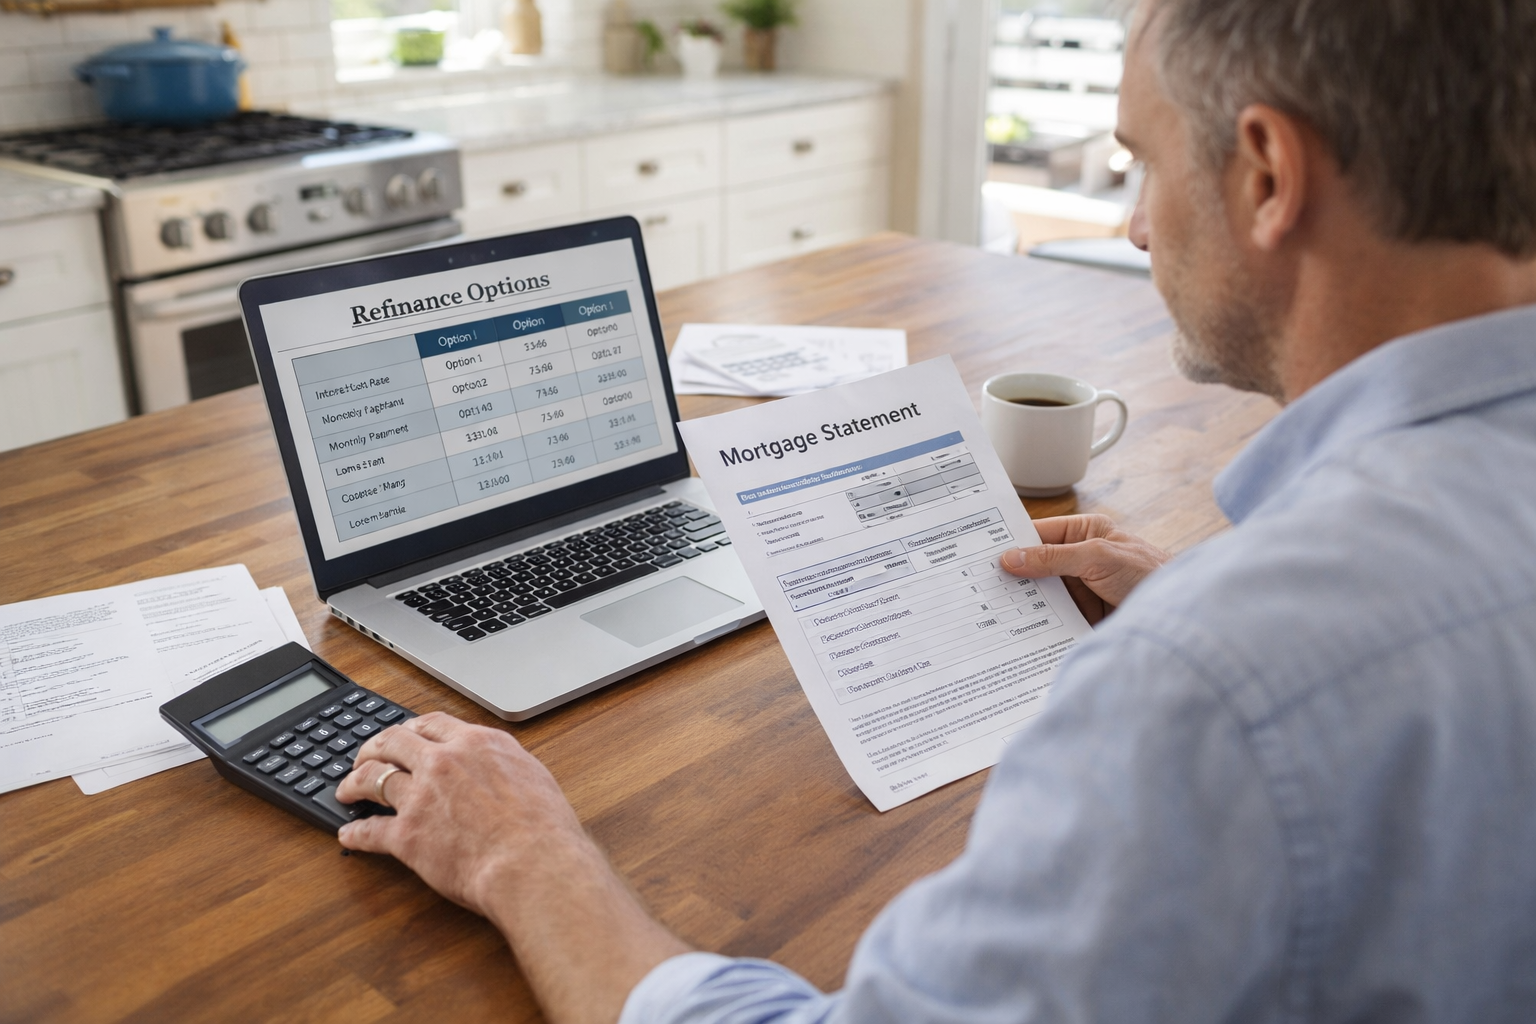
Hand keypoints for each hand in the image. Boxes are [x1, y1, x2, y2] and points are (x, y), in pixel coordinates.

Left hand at [337, 712, 580, 915]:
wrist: (534, 862)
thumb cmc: (544, 828)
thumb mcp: (532, 775)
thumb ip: (504, 764)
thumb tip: (497, 768)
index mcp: (477, 744)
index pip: (432, 724)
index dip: (411, 729)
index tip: (404, 736)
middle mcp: (444, 762)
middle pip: (394, 741)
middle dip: (374, 747)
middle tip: (365, 757)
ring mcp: (422, 797)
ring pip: (373, 778)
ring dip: (354, 782)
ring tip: (347, 789)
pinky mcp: (407, 835)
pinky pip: (370, 830)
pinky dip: (355, 833)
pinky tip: (349, 834)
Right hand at [999, 514, 1170, 623]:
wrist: (1179, 616)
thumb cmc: (1150, 574)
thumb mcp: (1097, 557)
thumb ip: (1053, 558)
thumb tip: (1012, 558)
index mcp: (1085, 533)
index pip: (1040, 534)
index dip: (1012, 542)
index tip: (984, 552)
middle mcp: (1080, 559)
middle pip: (1036, 565)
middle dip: (1013, 575)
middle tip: (982, 583)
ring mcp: (1081, 589)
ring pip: (1042, 593)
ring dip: (1023, 601)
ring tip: (992, 607)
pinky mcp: (1083, 616)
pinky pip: (1053, 617)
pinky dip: (1037, 623)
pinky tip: (1017, 628)